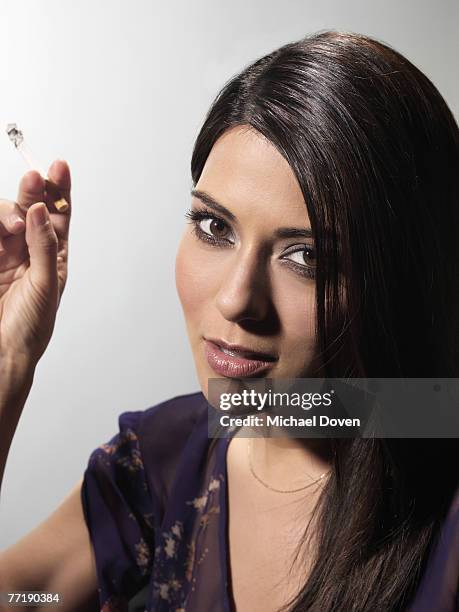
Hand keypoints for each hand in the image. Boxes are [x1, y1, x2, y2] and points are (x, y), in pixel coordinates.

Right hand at [0, 160, 70, 366]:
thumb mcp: (46, 285)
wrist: (2, 352)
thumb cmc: (30, 327)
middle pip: (30, 208)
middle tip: (33, 181)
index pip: (58, 216)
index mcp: (53, 257)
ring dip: (8, 211)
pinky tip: (1, 232)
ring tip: (13, 225)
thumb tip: (40, 211)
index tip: (59, 166)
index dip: (59, 190)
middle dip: (32, 191)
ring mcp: (3, 252)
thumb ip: (44, 246)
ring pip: (5, 215)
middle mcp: (29, 250)